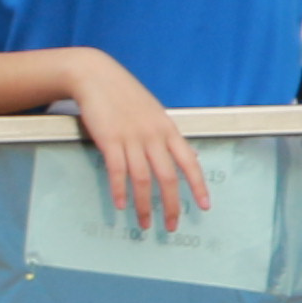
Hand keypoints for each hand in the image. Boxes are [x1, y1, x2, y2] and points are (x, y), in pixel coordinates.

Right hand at [64, 57, 207, 234]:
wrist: (96, 77)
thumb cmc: (124, 95)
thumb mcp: (153, 113)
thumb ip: (167, 135)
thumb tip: (187, 156)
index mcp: (167, 129)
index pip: (189, 162)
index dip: (199, 186)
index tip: (204, 206)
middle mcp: (153, 136)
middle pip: (168, 177)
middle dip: (171, 205)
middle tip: (171, 225)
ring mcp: (131, 138)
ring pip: (143, 179)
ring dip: (144, 205)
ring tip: (144, 223)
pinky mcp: (109, 140)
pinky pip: (117, 171)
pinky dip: (120, 190)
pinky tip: (121, 205)